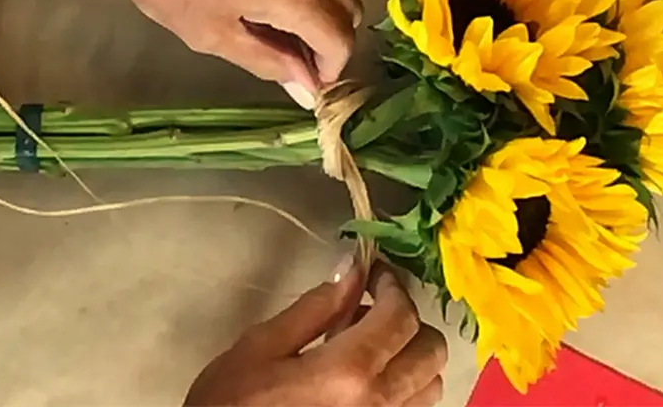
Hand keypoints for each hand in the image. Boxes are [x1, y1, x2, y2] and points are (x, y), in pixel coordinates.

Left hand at [107, 0, 362, 106]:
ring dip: (321, 7)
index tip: (307, 82)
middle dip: (330, 40)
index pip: (340, 41)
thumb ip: (269, 62)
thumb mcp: (212, 34)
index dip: (329, 70)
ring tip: (278, 22)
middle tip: (294, 56)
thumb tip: (307, 89)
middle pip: (348, 8)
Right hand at [184, 259, 447, 405]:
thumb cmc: (231, 401)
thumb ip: (316, 306)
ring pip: (431, 384)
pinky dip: (405, 386)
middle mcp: (378, 404)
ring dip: (410, 355)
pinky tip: (366, 380)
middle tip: (369, 309)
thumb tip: (353, 268)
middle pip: (430, 350)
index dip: (393, 285)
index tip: (375, 273)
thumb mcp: (262, 345)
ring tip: (368, 347)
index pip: (399, 316)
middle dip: (407, 318)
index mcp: (347, 373)